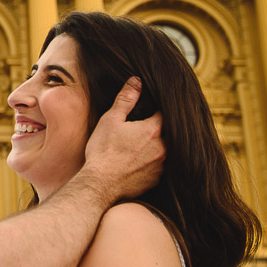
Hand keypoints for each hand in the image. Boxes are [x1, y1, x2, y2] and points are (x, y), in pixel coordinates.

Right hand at [83, 78, 164, 199]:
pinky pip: (159, 166)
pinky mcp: (156, 180)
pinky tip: (137, 161)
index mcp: (154, 130)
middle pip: (166, 132)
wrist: (99, 184)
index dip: (157, 109)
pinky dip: (151, 162)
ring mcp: (161, 165)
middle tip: (141, 128)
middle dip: (156, 129)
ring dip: (155, 146)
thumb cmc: (103, 151)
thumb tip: (137, 81)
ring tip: (138, 146)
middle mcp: (163, 148)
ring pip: (164, 150)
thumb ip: (126, 99)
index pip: (164, 113)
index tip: (151, 109)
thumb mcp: (111, 120)